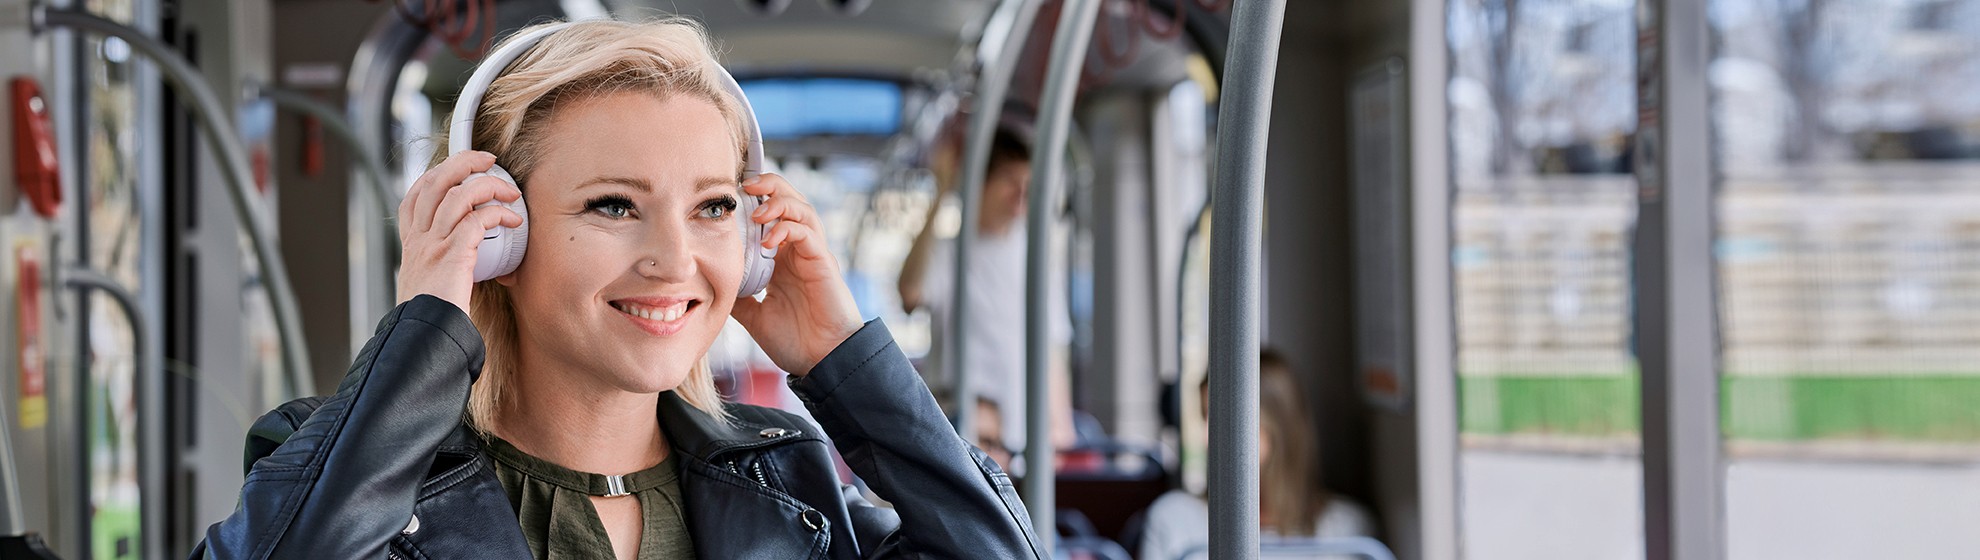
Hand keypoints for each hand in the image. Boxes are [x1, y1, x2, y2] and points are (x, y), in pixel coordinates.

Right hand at [395, 150, 523, 314]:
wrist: (423, 338)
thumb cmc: (433, 318)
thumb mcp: (430, 285)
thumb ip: (444, 266)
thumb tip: (471, 263)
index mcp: (411, 244)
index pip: (415, 195)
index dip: (436, 174)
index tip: (460, 169)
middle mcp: (418, 239)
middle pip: (435, 181)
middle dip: (464, 162)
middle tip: (489, 160)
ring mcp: (432, 245)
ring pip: (457, 194)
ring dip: (489, 186)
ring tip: (510, 192)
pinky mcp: (452, 256)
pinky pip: (477, 220)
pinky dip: (498, 214)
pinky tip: (513, 221)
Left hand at [729, 173, 864, 375]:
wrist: (821, 362)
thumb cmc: (795, 341)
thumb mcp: (754, 316)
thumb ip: (738, 297)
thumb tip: (709, 287)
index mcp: (784, 258)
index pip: (772, 214)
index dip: (754, 199)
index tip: (730, 196)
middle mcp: (799, 251)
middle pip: (791, 200)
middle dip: (769, 186)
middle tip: (745, 185)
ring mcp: (813, 255)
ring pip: (803, 209)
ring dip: (779, 202)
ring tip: (757, 211)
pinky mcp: (823, 264)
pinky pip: (808, 234)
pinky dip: (788, 229)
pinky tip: (768, 241)